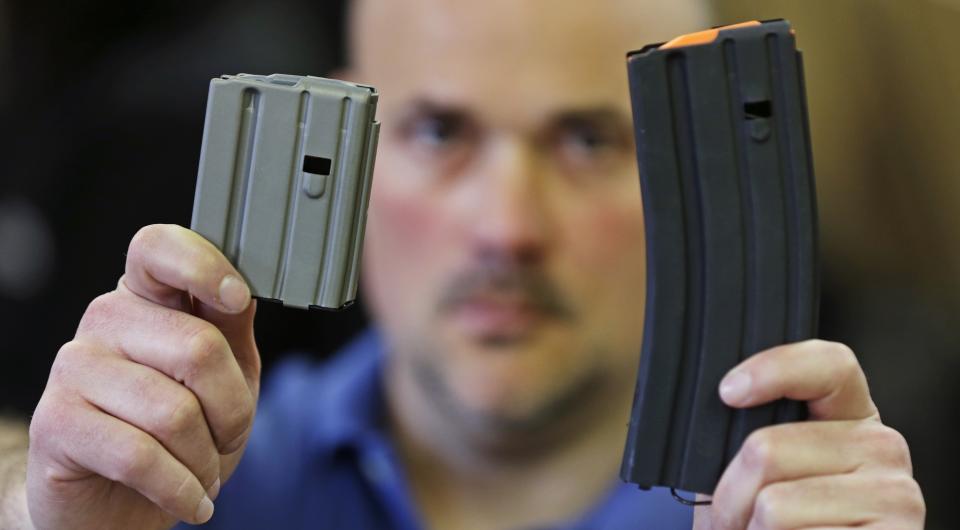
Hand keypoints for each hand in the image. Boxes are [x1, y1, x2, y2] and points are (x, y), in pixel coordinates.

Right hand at [26, 224, 259, 529]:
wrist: (117, 504)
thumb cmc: (176, 434)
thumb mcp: (224, 379)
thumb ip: (230, 332)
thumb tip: (243, 292)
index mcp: (147, 298)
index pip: (158, 248)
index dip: (202, 266)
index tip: (237, 301)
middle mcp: (106, 319)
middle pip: (197, 348)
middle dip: (232, 411)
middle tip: (227, 437)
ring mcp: (75, 367)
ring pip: (175, 411)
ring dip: (206, 460)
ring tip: (202, 473)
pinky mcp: (55, 422)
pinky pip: (140, 455)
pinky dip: (180, 489)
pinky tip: (191, 501)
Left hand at [693, 340, 924, 529]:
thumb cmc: (768, 527)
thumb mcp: (758, 473)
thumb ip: (750, 437)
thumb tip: (724, 403)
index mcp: (850, 418)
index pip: (830, 365)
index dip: (776, 369)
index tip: (729, 392)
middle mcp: (882, 448)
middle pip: (767, 448)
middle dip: (730, 494)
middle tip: (739, 518)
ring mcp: (895, 496)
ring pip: (774, 504)